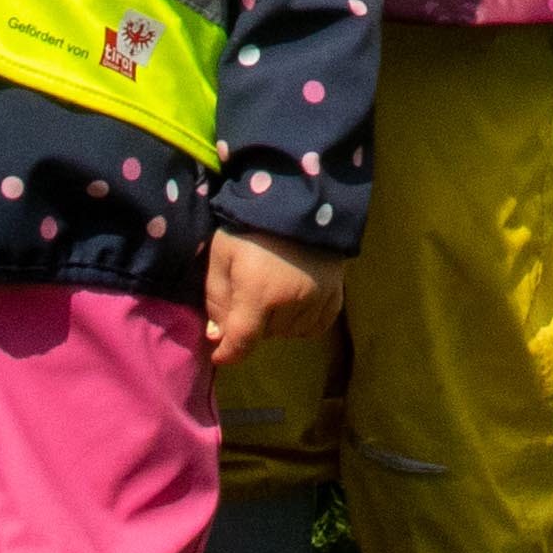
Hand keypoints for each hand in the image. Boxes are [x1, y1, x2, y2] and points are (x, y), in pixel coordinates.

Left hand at [203, 231, 343, 371]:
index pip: (242, 341)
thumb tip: (219, 337)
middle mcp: (292, 301)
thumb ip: (216, 299)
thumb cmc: (249, 227)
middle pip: (265, 334)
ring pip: (290, 332)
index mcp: (259, 292)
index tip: (220, 354)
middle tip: (249, 295)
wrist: (297, 199)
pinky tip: (295, 299)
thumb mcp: (221, 256)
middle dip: (253, 322)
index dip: (229, 353)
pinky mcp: (336, 293)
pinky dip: (302, 320)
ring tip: (273, 292)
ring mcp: (318, 298)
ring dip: (277, 322)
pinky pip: (316, 326)